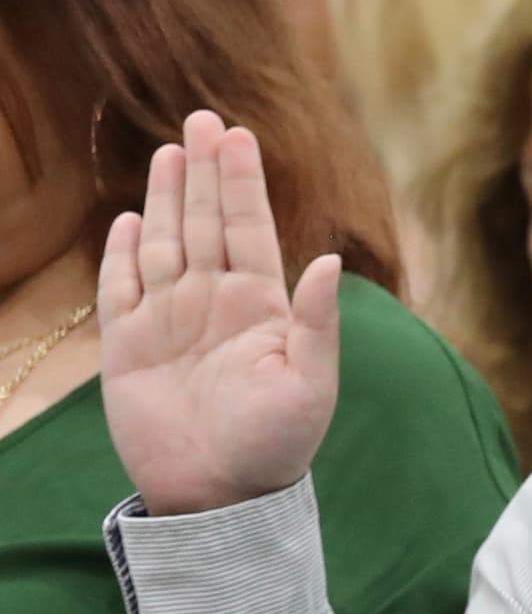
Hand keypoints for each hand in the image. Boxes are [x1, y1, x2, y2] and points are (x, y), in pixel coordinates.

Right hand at [99, 113, 341, 517]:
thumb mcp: (310, 383)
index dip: (242, 182)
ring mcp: (169, 320)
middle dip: (204, 172)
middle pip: (206, 222)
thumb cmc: (277, 444)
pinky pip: (121, 289)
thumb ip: (318, 321)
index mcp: (261, 307)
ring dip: (166, 199)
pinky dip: (123, 254)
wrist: (221, 495)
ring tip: (171, 153)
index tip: (237, 135)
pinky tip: (131, 219)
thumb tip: (328, 260)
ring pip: (165, 244)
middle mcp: (214, 303)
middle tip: (201, 119)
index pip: (249, 228)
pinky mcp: (128, 346)